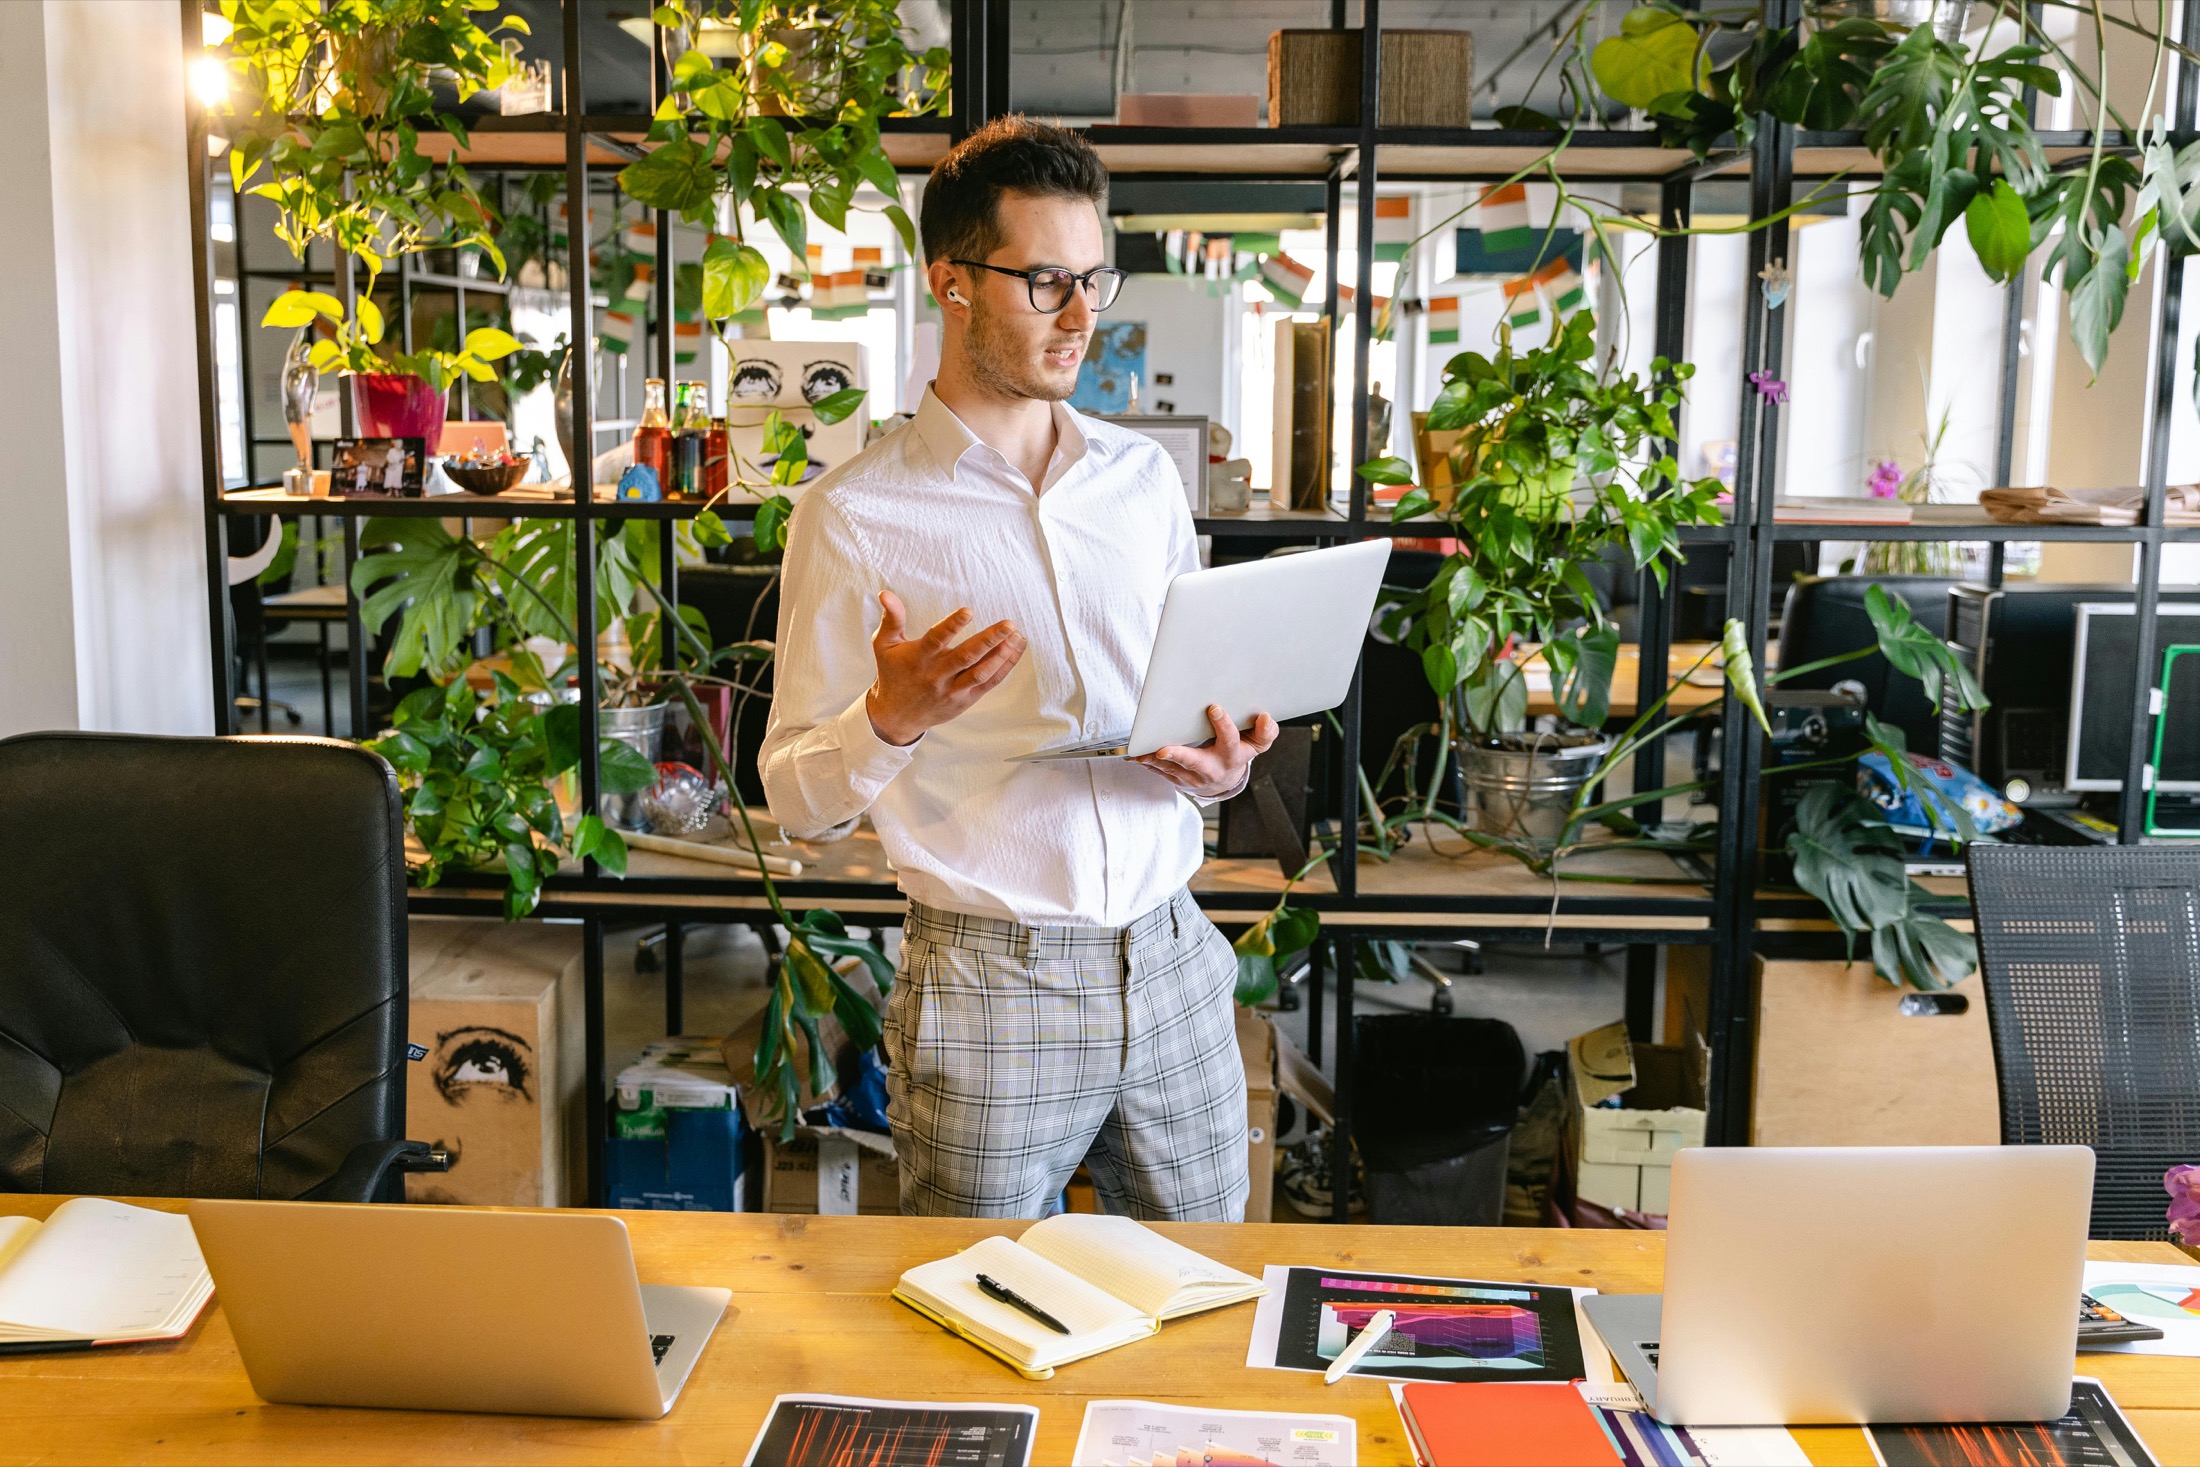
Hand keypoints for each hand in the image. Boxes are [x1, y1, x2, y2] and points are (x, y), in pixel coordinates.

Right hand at [865, 590, 1026, 746]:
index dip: (952, 625)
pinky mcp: (966, 699)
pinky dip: (1004, 666)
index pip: (936, 639)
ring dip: (1002, 654)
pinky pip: (989, 682)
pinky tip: (1016, 649)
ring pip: (981, 672)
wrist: (897, 716)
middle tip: (1008, 624)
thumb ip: (891, 619)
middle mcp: (937, 675)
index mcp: (918, 658)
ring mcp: (953, 689)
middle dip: (989, 640)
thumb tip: (886, 593)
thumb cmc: (892, 674)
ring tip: (1017, 636)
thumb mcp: (884, 645)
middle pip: (966, 657)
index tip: (968, 611)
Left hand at [1134, 706, 1276, 798]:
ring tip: (1140, 750)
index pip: (1230, 740)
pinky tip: (1137, 755)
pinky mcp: (1179, 781)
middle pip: (1195, 762)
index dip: (1224, 725)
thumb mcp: (1257, 744)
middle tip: (1162, 749)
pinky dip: (1149, 764)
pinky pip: (1161, 772)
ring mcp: (1194, 777)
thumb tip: (1266, 717)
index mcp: (1232, 756)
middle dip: (1178, 755)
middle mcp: (1212, 768)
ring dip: (1155, 760)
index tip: (1215, 708)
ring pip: (1172, 769)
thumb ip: (1265, 732)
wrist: (1226, 781)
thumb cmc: (1239, 753)